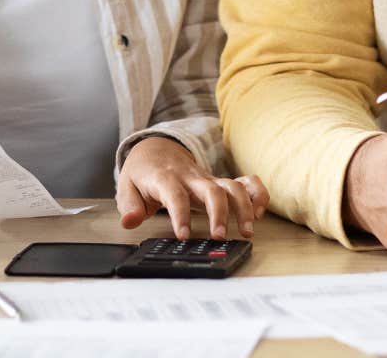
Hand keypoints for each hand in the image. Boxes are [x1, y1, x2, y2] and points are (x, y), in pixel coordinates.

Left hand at [117, 136, 269, 239]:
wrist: (156, 149)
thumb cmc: (143, 173)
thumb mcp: (127, 187)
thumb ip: (129, 206)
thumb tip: (129, 222)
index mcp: (165, 178)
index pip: (175, 194)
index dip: (180, 214)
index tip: (184, 236)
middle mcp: (191, 176)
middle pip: (211, 189)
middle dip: (219, 213)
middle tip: (219, 237)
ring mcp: (209, 178)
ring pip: (233, 186)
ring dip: (244, 208)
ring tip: (246, 232)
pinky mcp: (220, 181)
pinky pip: (246, 182)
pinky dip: (257, 194)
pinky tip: (259, 213)